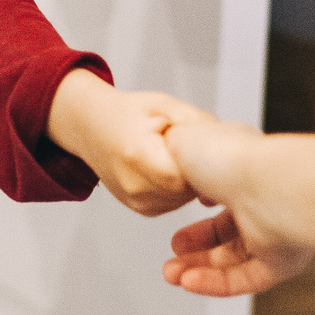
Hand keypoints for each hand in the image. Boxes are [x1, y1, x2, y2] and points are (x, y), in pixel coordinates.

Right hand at [47, 69, 202, 215]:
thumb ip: (195, 122)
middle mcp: (135, 185)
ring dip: (189, 180)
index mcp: (139, 155)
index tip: (206, 149)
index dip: (201, 163)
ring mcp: (136, 200)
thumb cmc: (125, 114)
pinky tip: (170, 167)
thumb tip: (222, 141)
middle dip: (198, 171)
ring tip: (176, 156)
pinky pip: (174, 203)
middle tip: (194, 149)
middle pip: (187, 190)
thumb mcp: (165, 105)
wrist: (91, 127)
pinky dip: (178, 188)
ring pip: (184, 199)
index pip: (185, 175)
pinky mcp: (141, 208)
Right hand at [159, 116, 312, 295]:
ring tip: (172, 274)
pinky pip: (246, 279)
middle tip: (173, 252)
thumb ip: (175, 155)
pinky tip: (189, 282)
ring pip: (235, 260)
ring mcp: (274, 231)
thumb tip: (169, 166)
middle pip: (228, 233)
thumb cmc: (233, 158)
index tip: (171, 213)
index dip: (195, 206)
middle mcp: (264, 200)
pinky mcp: (282, 261)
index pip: (221, 192)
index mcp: (246, 170)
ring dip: (199, 269)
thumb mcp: (184, 143)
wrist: (265, 185)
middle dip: (195, 247)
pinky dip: (215, 284)